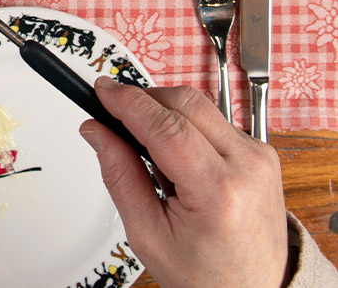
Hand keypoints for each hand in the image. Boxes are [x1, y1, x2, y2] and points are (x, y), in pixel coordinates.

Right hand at [81, 77, 290, 287]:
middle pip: (185, 103)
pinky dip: (187, 127)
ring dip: (166, 116)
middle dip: (144, 101)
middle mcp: (248, 166)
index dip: (127, 101)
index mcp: (219, 192)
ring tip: (156, 157)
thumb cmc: (208, 273)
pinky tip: (180, 160)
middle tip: (115, 118)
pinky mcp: (261, 152)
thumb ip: (119, 176)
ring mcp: (260, 156)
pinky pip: (214, 120)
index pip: (166, 126)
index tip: (101, 90)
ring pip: (200, 106)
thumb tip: (96, 130)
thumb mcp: (148, 234)